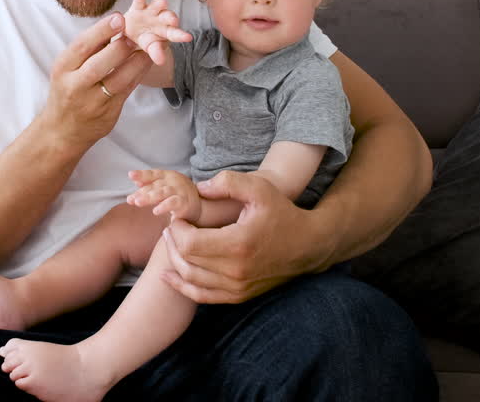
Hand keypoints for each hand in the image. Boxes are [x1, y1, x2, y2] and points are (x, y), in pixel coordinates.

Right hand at [38, 13, 151, 149]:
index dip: (102, 30)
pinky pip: (127, 91)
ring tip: (148, 46)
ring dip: (136, 61)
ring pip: (118, 79)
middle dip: (121, 46)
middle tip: (137, 33)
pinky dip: (139, 74)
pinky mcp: (108, 114)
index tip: (119, 17)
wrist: (62, 131)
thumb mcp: (67, 68)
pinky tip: (146, 62)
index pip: (81, 46)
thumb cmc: (67, 91)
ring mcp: (92, 103)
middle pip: (100, 64)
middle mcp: (75, 86)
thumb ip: (88, 50)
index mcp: (63, 69)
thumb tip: (114, 23)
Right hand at [122, 0, 191, 65]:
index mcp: (167, 31)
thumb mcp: (151, 47)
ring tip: (162, 2)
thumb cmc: (148, 39)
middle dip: (171, 18)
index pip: (175, 34)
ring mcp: (150, 11)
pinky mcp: (137, 7)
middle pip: (168, 17)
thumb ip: (156, 53)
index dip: (181, 35)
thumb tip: (161, 62)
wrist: (134, 31)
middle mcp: (161, 19)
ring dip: (160, 3)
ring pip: (157, 5)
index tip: (188, 37)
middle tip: (173, 20)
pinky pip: (139, 1)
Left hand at [126, 169, 202, 222]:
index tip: (130, 175)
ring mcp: (180, 191)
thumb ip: (150, 185)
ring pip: (162, 193)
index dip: (142, 174)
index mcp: (167, 176)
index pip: (153, 174)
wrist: (197, 206)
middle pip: (155, 186)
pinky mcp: (185, 202)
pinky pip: (173, 203)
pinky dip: (164, 206)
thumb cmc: (177, 195)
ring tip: (138, 202)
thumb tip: (136, 182)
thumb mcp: (163, 188)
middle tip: (130, 200)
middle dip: (142, 193)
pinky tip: (155, 211)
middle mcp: (173, 181)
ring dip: (149, 197)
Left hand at [160, 171, 324, 303]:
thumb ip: (228, 183)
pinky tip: (170, 275)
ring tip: (171, 243)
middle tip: (170, 227)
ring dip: (175, 261)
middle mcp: (236, 271)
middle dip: (173, 243)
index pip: (190, 243)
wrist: (309, 245)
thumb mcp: (260, 188)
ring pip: (191, 279)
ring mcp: (238, 287)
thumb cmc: (283, 213)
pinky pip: (202, 296)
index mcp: (238, 244)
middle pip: (187, 261)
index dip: (177, 229)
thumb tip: (199, 188)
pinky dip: (183, 287)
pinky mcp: (239, 295)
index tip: (178, 216)